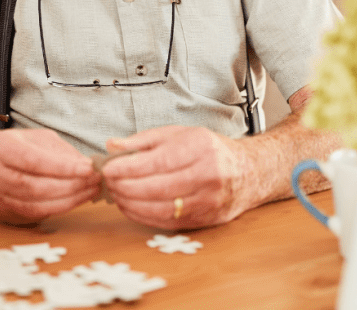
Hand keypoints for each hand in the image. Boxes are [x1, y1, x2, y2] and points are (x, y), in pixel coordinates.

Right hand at [0, 128, 100, 224]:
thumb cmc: (13, 148)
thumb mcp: (35, 138)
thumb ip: (59, 150)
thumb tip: (86, 165)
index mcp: (0, 147)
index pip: (34, 161)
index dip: (64, 167)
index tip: (89, 168)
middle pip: (36, 186)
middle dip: (71, 185)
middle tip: (95, 181)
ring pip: (37, 203)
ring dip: (69, 199)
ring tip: (90, 191)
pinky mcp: (1, 211)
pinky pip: (35, 214)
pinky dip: (59, 208)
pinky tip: (75, 200)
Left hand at [101, 126, 248, 229]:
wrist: (248, 172)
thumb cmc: (208, 150)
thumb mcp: (177, 134)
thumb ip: (143, 141)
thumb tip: (112, 146)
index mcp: (200, 148)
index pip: (158, 161)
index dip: (128, 168)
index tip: (108, 168)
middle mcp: (208, 175)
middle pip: (158, 187)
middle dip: (126, 187)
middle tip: (108, 183)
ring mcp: (209, 201)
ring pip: (162, 208)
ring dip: (132, 204)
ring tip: (116, 195)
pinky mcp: (206, 219)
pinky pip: (169, 222)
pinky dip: (144, 216)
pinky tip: (131, 207)